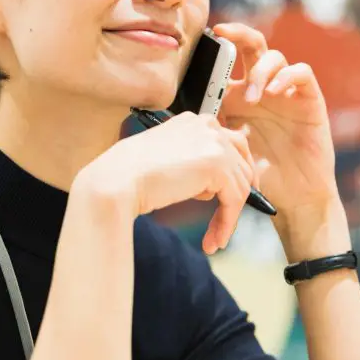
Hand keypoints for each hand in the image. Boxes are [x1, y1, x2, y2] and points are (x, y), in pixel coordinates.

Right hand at [77, 112, 262, 253]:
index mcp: (194, 121)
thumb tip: (212, 185)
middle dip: (240, 191)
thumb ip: (192, 161)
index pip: (229, 143)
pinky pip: (235, 200)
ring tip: (214, 237)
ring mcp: (215, 143)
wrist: (117, 180)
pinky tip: (214, 239)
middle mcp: (208, 126)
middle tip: (231, 216)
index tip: (233, 192)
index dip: (235, 170)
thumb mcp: (167, 157)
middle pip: (242, 162)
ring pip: (241, 184)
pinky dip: (227, 223)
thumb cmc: (128, 173)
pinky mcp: (218, 166)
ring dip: (229, 215)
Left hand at [211, 23, 339, 225]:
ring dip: (260, 71)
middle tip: (223, 33)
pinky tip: (274, 91)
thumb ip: (208, 125)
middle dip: (239, 33)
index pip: (228, 60)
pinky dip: (287, 76)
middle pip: (252, 45)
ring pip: (275, 57)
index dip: (216, 47)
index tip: (199, 39)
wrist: (288, 193)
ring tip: (251, 96)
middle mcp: (262, 87)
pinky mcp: (309, 99)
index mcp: (237, 94)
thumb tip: (175, 112)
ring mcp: (286, 91)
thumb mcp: (224, 145)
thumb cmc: (254, 170)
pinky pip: (301, 73)